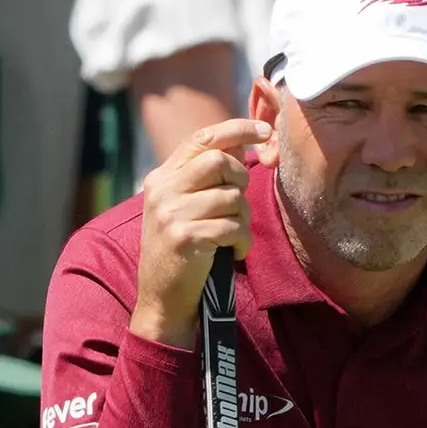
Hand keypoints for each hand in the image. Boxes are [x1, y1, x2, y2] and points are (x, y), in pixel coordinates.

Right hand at [129, 119, 270, 347]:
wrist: (162, 299)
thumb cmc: (183, 252)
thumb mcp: (185, 209)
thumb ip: (205, 180)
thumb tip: (241, 147)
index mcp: (162, 177)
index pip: (201, 138)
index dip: (236, 128)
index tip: (265, 130)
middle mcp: (162, 189)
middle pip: (219, 161)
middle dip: (241, 181)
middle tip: (240, 207)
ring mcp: (171, 212)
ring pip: (232, 196)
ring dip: (244, 219)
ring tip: (235, 237)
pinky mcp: (185, 236)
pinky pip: (233, 226)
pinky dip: (242, 241)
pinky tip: (233, 253)